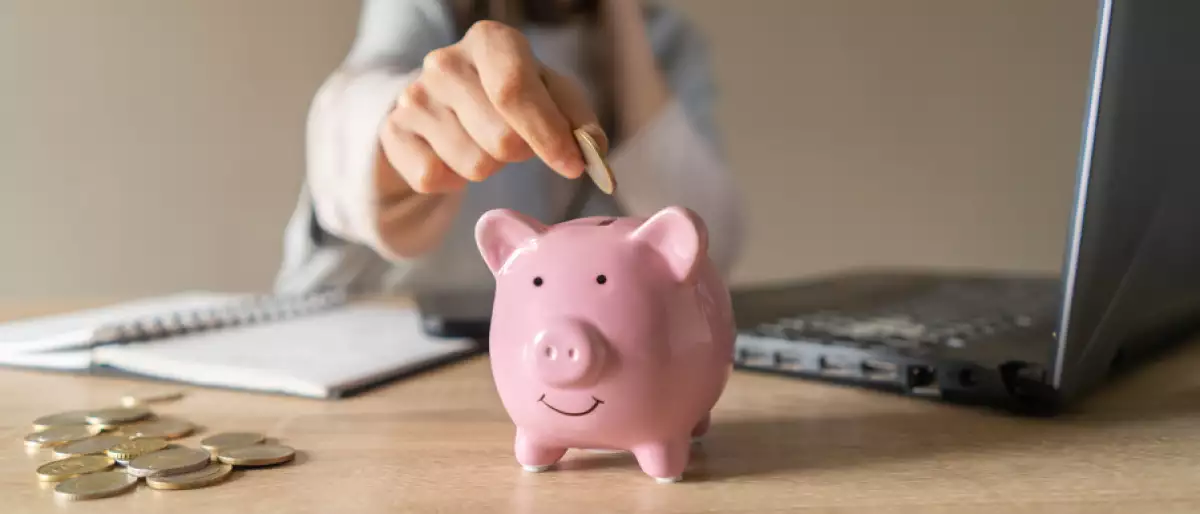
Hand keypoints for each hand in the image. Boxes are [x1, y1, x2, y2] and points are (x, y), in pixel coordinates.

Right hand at [379, 20, 607, 193]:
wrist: (440, 101)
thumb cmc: (508, 96)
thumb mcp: (549, 94)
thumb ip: (578, 122)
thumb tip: (592, 156)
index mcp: (489, 41)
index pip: (514, 91)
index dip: (548, 135)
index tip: (572, 165)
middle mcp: (445, 62)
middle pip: (500, 139)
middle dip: (521, 153)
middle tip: (516, 141)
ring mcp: (413, 97)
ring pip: (472, 165)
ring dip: (489, 167)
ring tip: (482, 143)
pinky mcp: (393, 133)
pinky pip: (434, 179)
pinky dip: (453, 180)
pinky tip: (452, 155)